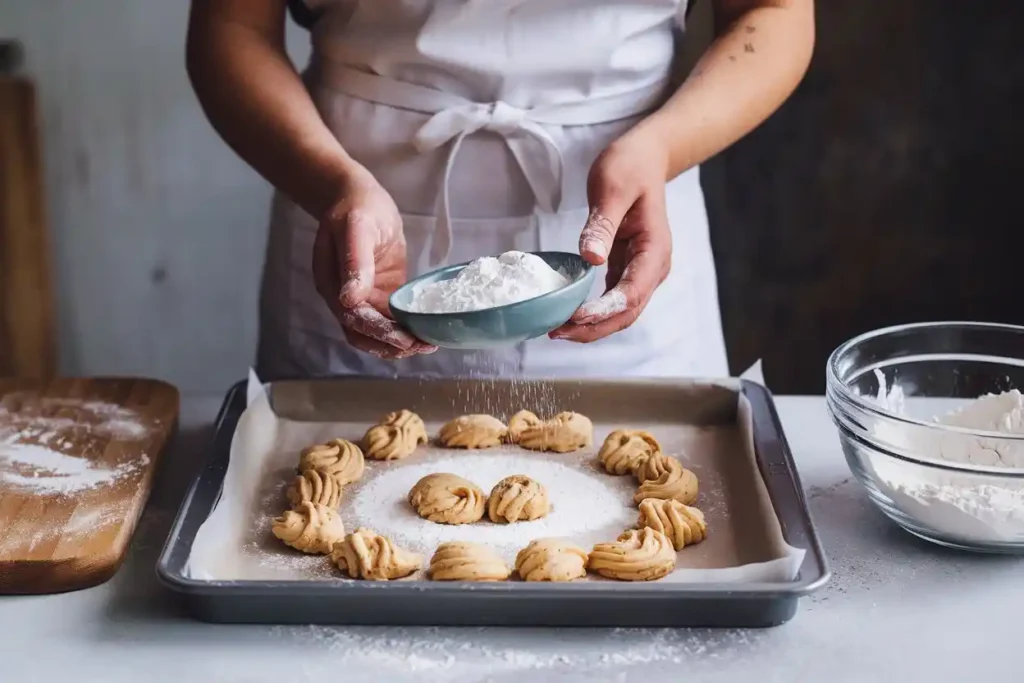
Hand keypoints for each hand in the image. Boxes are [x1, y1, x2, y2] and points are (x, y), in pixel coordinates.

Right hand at [312, 169, 436, 357]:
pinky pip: (391, 320)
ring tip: (427, 345)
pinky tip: (426, 333)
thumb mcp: (356, 228)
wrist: (360, 199)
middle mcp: (344, 298)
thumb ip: (354, 261)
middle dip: (390, 345)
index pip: (354, 318)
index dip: (378, 332)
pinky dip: (406, 330)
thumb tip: (350, 299)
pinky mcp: (381, 294)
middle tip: (421, 346)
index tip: (403, 339)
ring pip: (376, 333)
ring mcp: (363, 297)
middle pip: (363, 334)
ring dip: (399, 344)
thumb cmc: (357, 208)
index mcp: (332, 284)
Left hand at [550, 129, 671, 342]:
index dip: (604, 310)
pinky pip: (611, 299)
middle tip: (557, 332)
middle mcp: (652, 267)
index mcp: (654, 251)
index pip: (632, 293)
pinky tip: (568, 315)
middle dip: (594, 328)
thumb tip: (591, 259)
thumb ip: (602, 226)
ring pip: (620, 312)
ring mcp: (641, 271)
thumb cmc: (630, 168)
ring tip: (557, 330)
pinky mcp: (627, 269)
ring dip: (592, 326)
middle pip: (627, 312)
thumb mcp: (612, 189)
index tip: (575, 317)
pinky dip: (592, 312)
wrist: (644, 158)